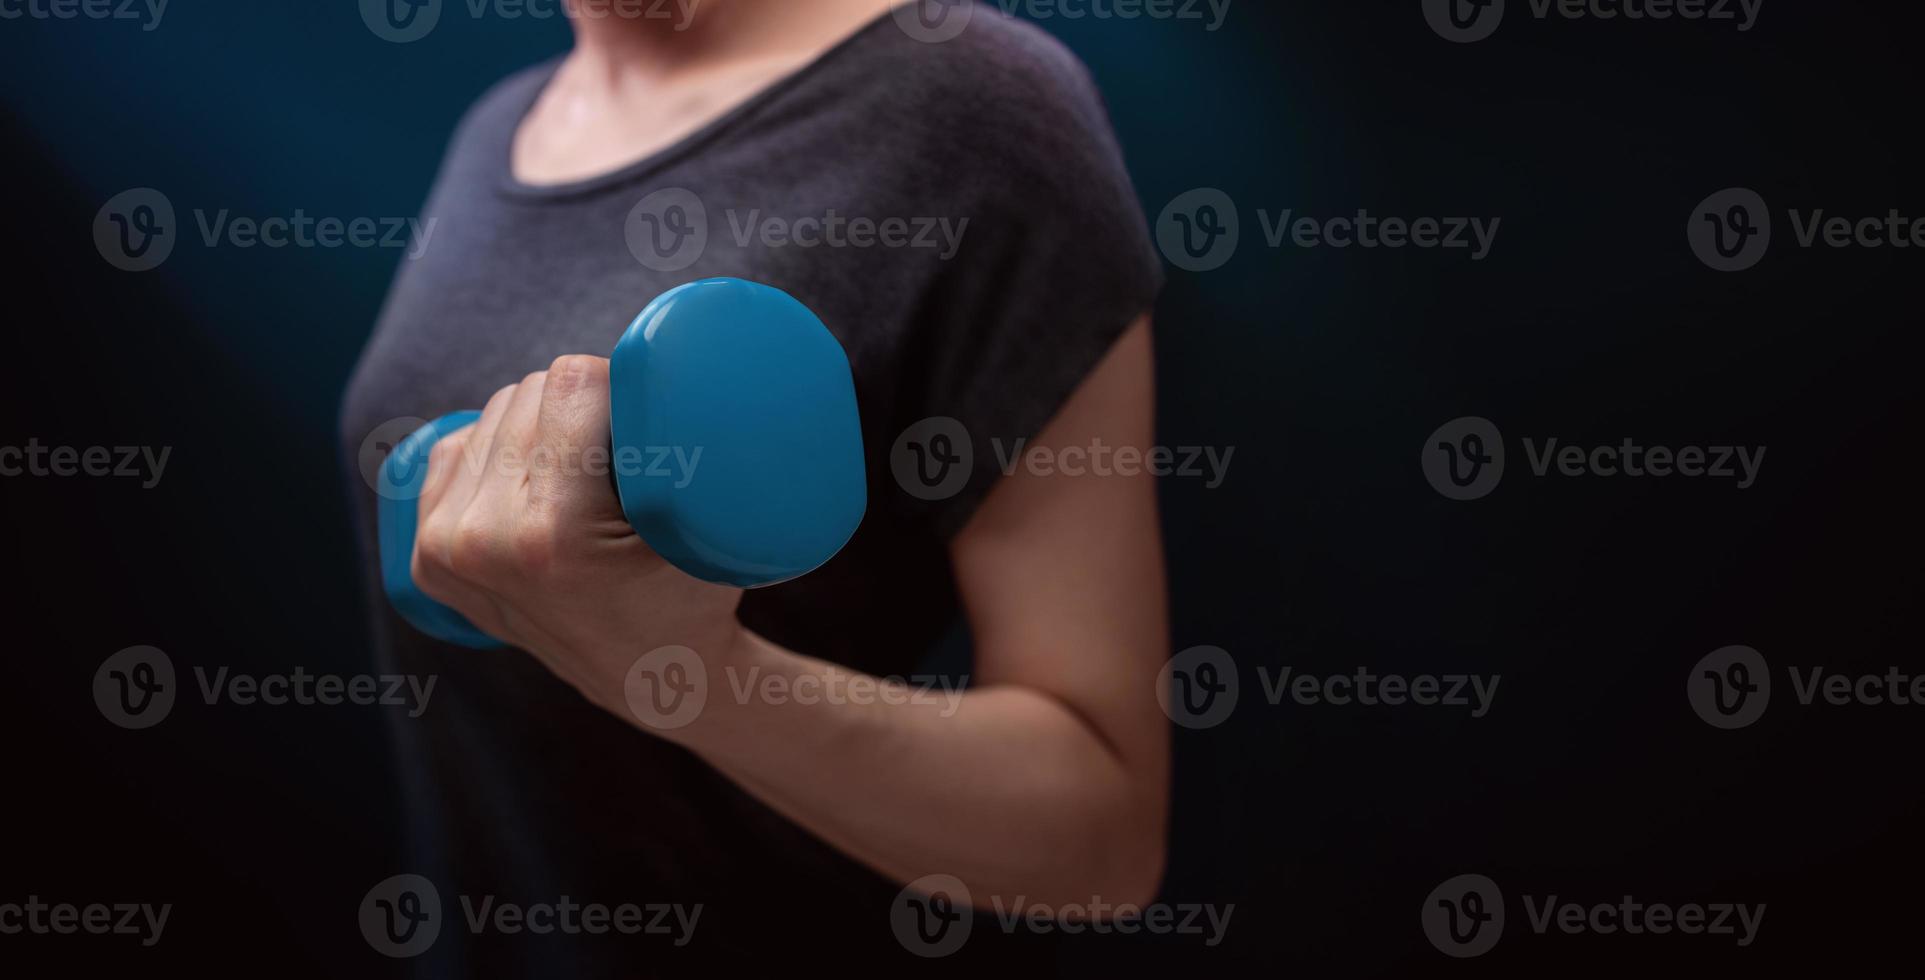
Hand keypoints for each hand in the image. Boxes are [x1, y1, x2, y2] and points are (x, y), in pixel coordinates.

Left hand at [410, 355, 746, 720]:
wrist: (652, 679)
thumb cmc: (693, 598)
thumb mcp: (706, 525)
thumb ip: (683, 448)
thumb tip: (664, 366)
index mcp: (550, 531)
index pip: (571, 382)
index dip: (618, 383)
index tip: (645, 417)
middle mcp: (481, 540)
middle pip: (528, 392)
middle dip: (581, 407)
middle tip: (622, 454)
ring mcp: (445, 550)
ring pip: (492, 414)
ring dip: (541, 427)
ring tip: (584, 476)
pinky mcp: (427, 557)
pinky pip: (456, 450)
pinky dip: (497, 451)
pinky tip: (534, 483)